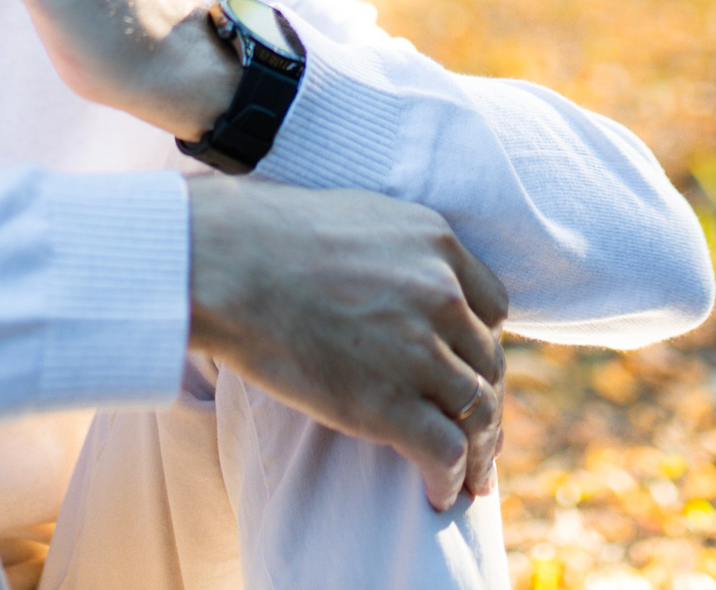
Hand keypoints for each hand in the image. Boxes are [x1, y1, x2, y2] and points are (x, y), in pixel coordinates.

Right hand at [186, 176, 507, 510]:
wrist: (225, 265)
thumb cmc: (264, 238)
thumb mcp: (356, 220)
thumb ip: (394, 252)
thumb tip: (389, 285)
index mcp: (436, 245)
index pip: (490, 307)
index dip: (479, 344)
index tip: (467, 370)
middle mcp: (442, 294)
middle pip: (487, 362)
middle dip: (485, 404)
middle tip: (481, 438)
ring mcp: (419, 350)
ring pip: (476, 411)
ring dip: (478, 452)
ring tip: (470, 479)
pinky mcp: (389, 404)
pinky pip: (444, 451)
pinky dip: (450, 478)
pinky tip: (440, 494)